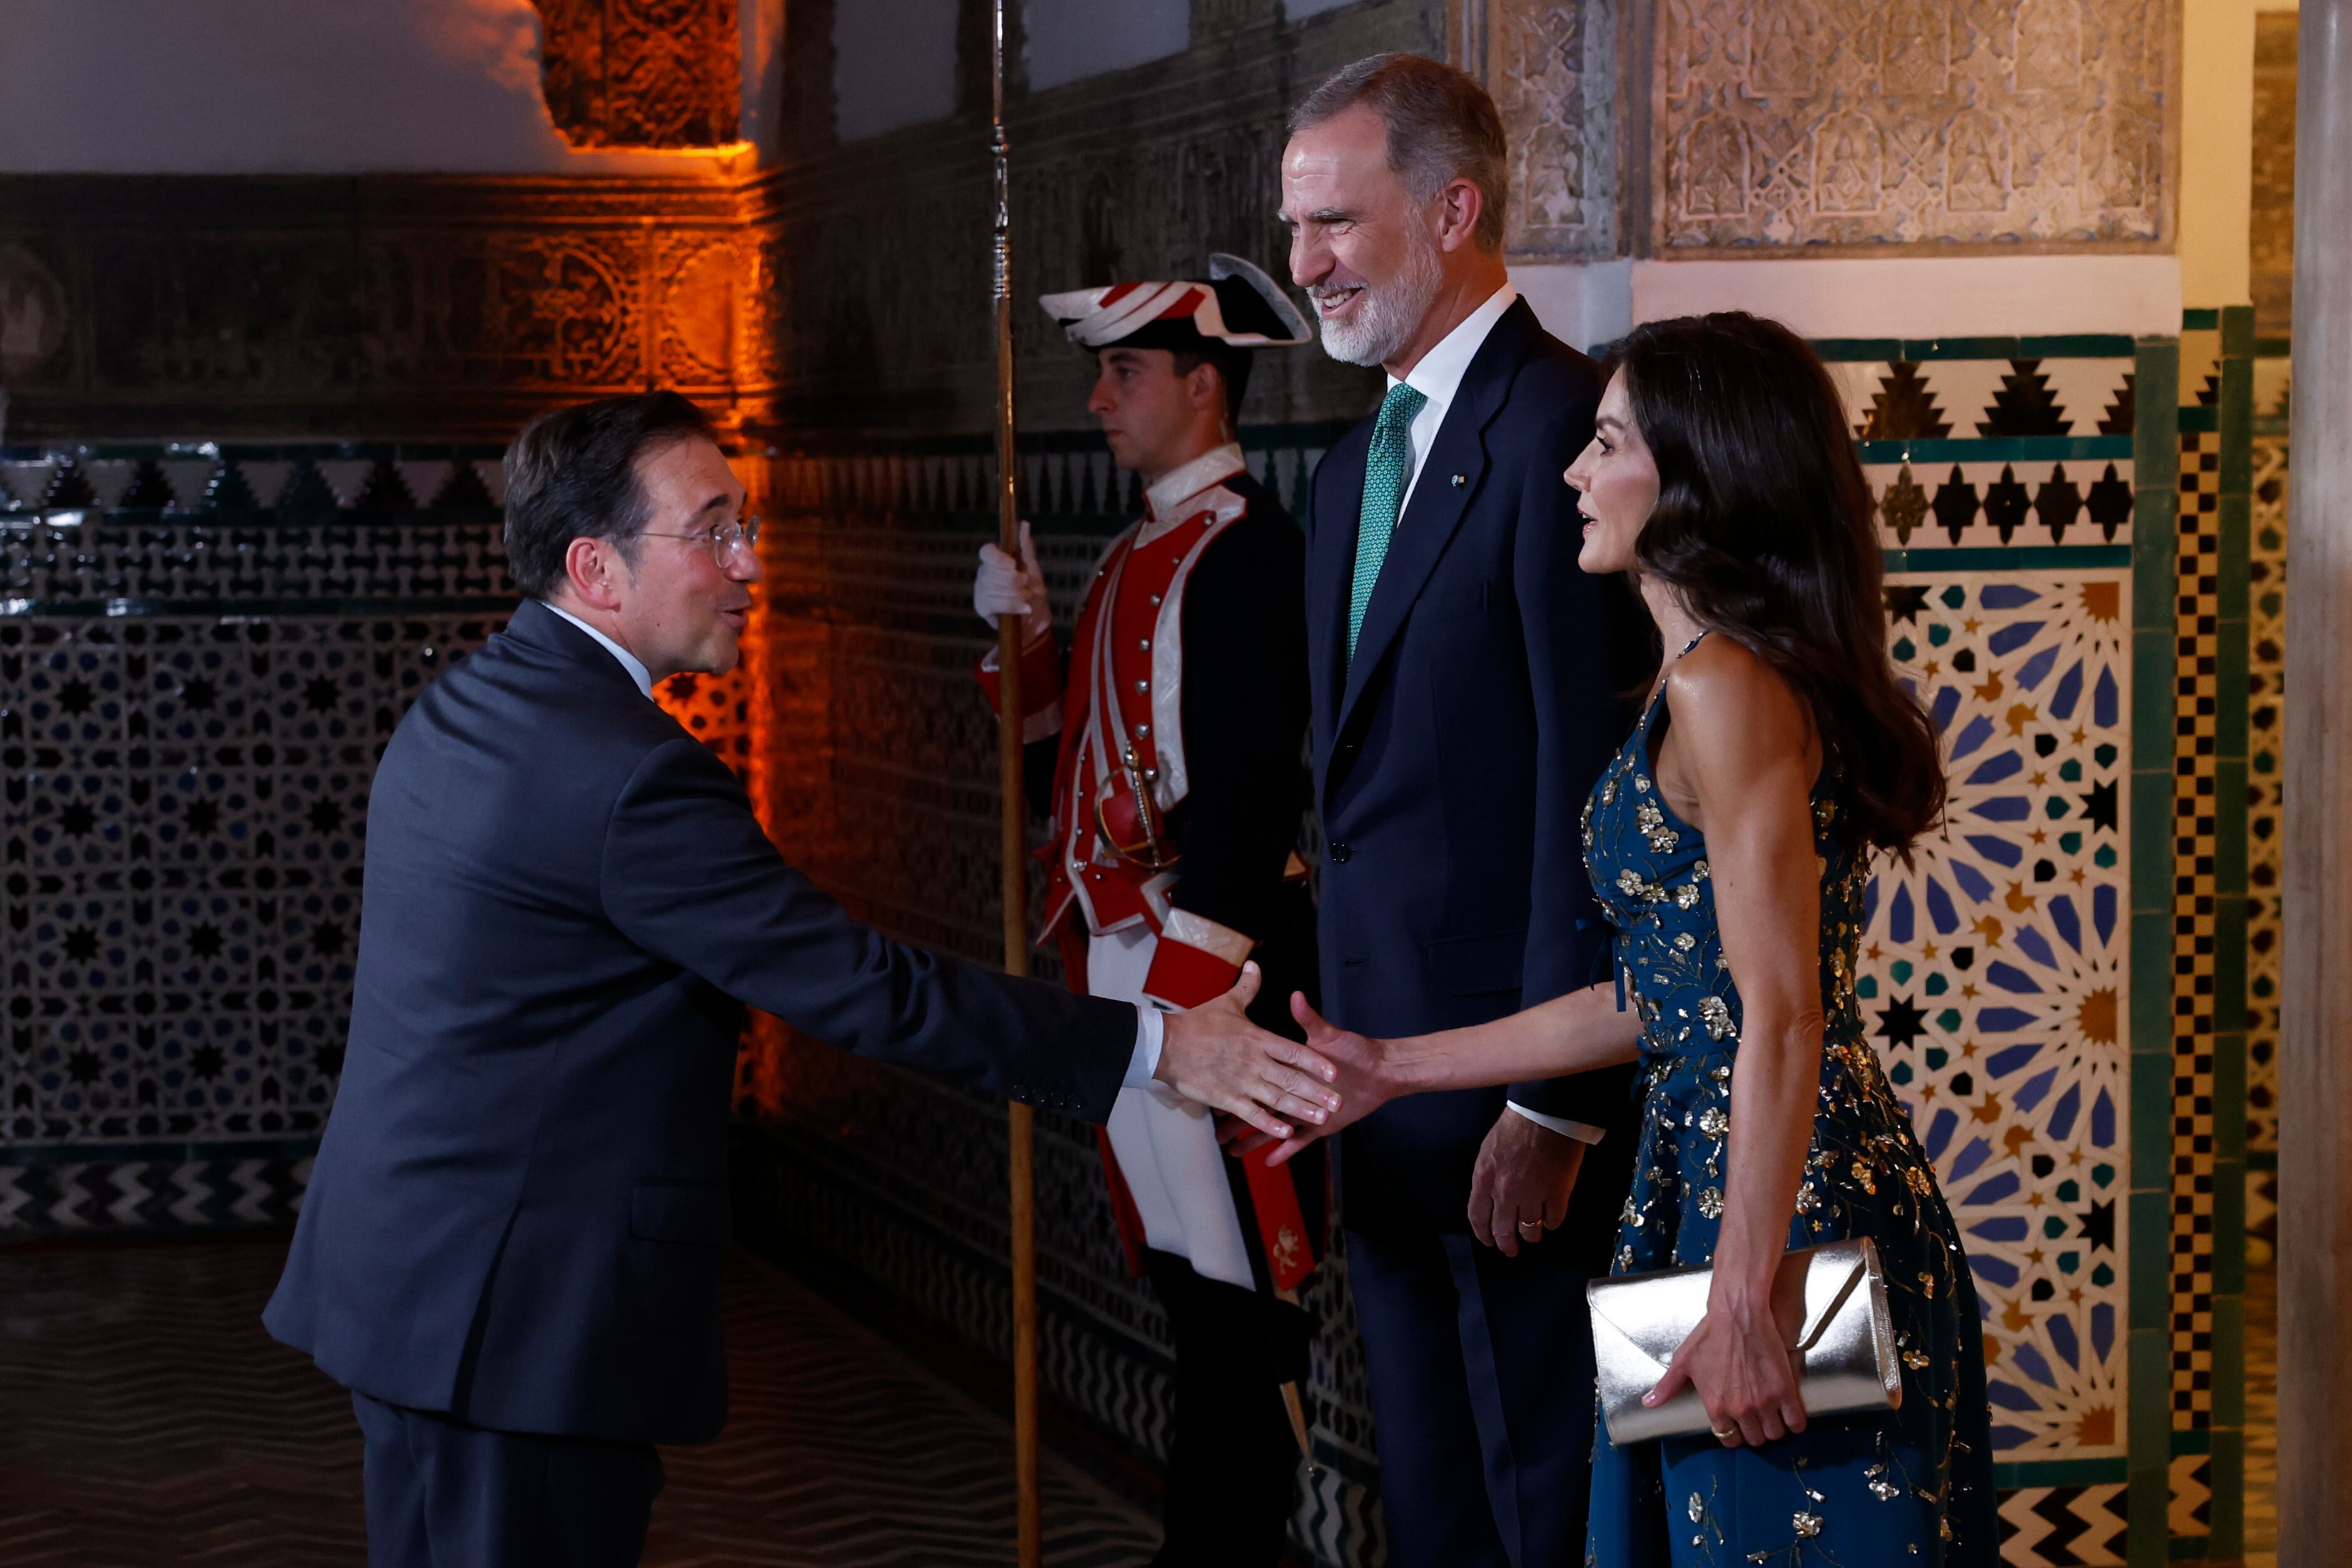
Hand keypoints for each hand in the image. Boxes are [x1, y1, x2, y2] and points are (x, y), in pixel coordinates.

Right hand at [973, 521, 1050, 644]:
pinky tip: (1023, 608)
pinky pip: (994, 604)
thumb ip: (1026, 547)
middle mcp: (984, 573)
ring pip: (993, 588)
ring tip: (1027, 597)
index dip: (998, 558)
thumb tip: (1025, 524)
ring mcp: (980, 590)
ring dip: (1016, 594)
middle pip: (991, 572)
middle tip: (1027, 585)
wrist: (1034, 616)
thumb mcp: (1032, 567)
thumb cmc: (1032, 589)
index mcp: (994, 560)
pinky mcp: (981, 607)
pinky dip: (1012, 605)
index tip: (1013, 565)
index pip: (986, 552)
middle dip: (1013, 581)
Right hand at [1156, 964, 1342, 1140]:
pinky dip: (1269, 1125)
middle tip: (1338, 1102)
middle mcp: (1254, 1062)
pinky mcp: (1226, 1098)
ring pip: (1277, 1099)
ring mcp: (1241, 1082)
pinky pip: (1253, 1114)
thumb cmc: (1196, 1023)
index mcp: (1258, 1038)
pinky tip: (1286, 1133)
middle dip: (1317, 1092)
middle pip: (1293, 1079)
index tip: (1334, 1073)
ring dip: (1301, 1109)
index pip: (1295, 1052)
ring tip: (1321, 1119)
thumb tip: (1255, 965)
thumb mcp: (1226, 1002)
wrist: (1166, 1044)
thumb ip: (1247, 988)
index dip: (1316, 1062)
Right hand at [1233, 994, 1405, 1164]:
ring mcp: (1306, 1109)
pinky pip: (1301, 1141)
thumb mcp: (1327, 1033)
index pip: (1258, 1078)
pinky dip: (1287, 1150)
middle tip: (1216, 1132)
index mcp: (1290, 1068)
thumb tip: (1297, 996)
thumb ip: (1309, 1018)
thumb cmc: (1355, 1048)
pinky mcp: (1322, 1125)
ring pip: (1275, 1126)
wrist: (1383, 1070)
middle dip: (1237, 1121)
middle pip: (1259, 1106)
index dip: (1237, 1086)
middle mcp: (1294, 1089)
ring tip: (1233, 1151)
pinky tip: (1269, 1160)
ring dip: (1255, 1139)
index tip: (1217, 1096)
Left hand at [1469, 1110, 1585, 1255]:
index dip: (1483, 1234)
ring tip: (1534, 1235)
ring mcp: (1532, 1195)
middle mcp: (1505, 1192)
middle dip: (1507, 1245)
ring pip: (1530, 1230)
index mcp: (1485, 1179)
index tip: (1489, 1241)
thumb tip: (1492, 1198)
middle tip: (1511, 1250)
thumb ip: (1488, 1177)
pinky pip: (1554, 1220)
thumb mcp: (1489, 1150)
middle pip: (1503, 1231)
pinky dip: (1552, 1222)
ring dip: (1531, 1235)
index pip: (1478, 1218)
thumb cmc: (1517, 1125)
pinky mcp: (1557, 1194)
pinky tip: (1551, 1219)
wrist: (1546, 1113)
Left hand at [1641, 1267, 1809, 1447]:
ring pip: (1775, 1434)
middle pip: (1755, 1439)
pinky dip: (1795, 1422)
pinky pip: (1796, 1422)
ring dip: (1776, 1428)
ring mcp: (1764, 1402)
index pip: (1729, 1439)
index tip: (1739, 1425)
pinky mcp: (1785, 1391)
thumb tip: (1648, 1404)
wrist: (1738, 1314)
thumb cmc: (1709, 1335)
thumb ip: (1667, 1387)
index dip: (1735, 1433)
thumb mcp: (1683, 1361)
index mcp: (1715, 1406)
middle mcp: (1740, 1410)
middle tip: (1759, 1419)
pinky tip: (1792, 1415)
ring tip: (1775, 1416)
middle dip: (1756, 1431)